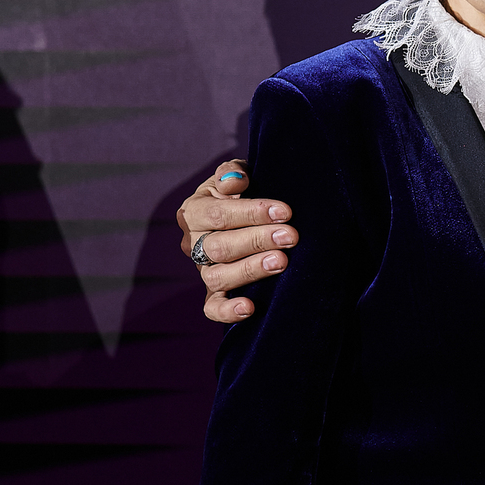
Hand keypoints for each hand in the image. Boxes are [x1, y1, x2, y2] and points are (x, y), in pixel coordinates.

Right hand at [177, 161, 297, 323]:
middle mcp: (194, 243)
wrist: (250, 214)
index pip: (219, 214)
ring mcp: (203, 270)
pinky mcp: (214, 293)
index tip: (285, 212)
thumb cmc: (245, 191)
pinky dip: (227, 310)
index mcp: (194, 211)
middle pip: (219, 247)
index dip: (252, 213)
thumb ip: (231, 173)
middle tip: (291, 237)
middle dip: (258, 241)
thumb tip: (236, 182)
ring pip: (217, 277)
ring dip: (250, 270)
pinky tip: (249, 307)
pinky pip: (212, 307)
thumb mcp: (238, 175)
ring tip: (281, 262)